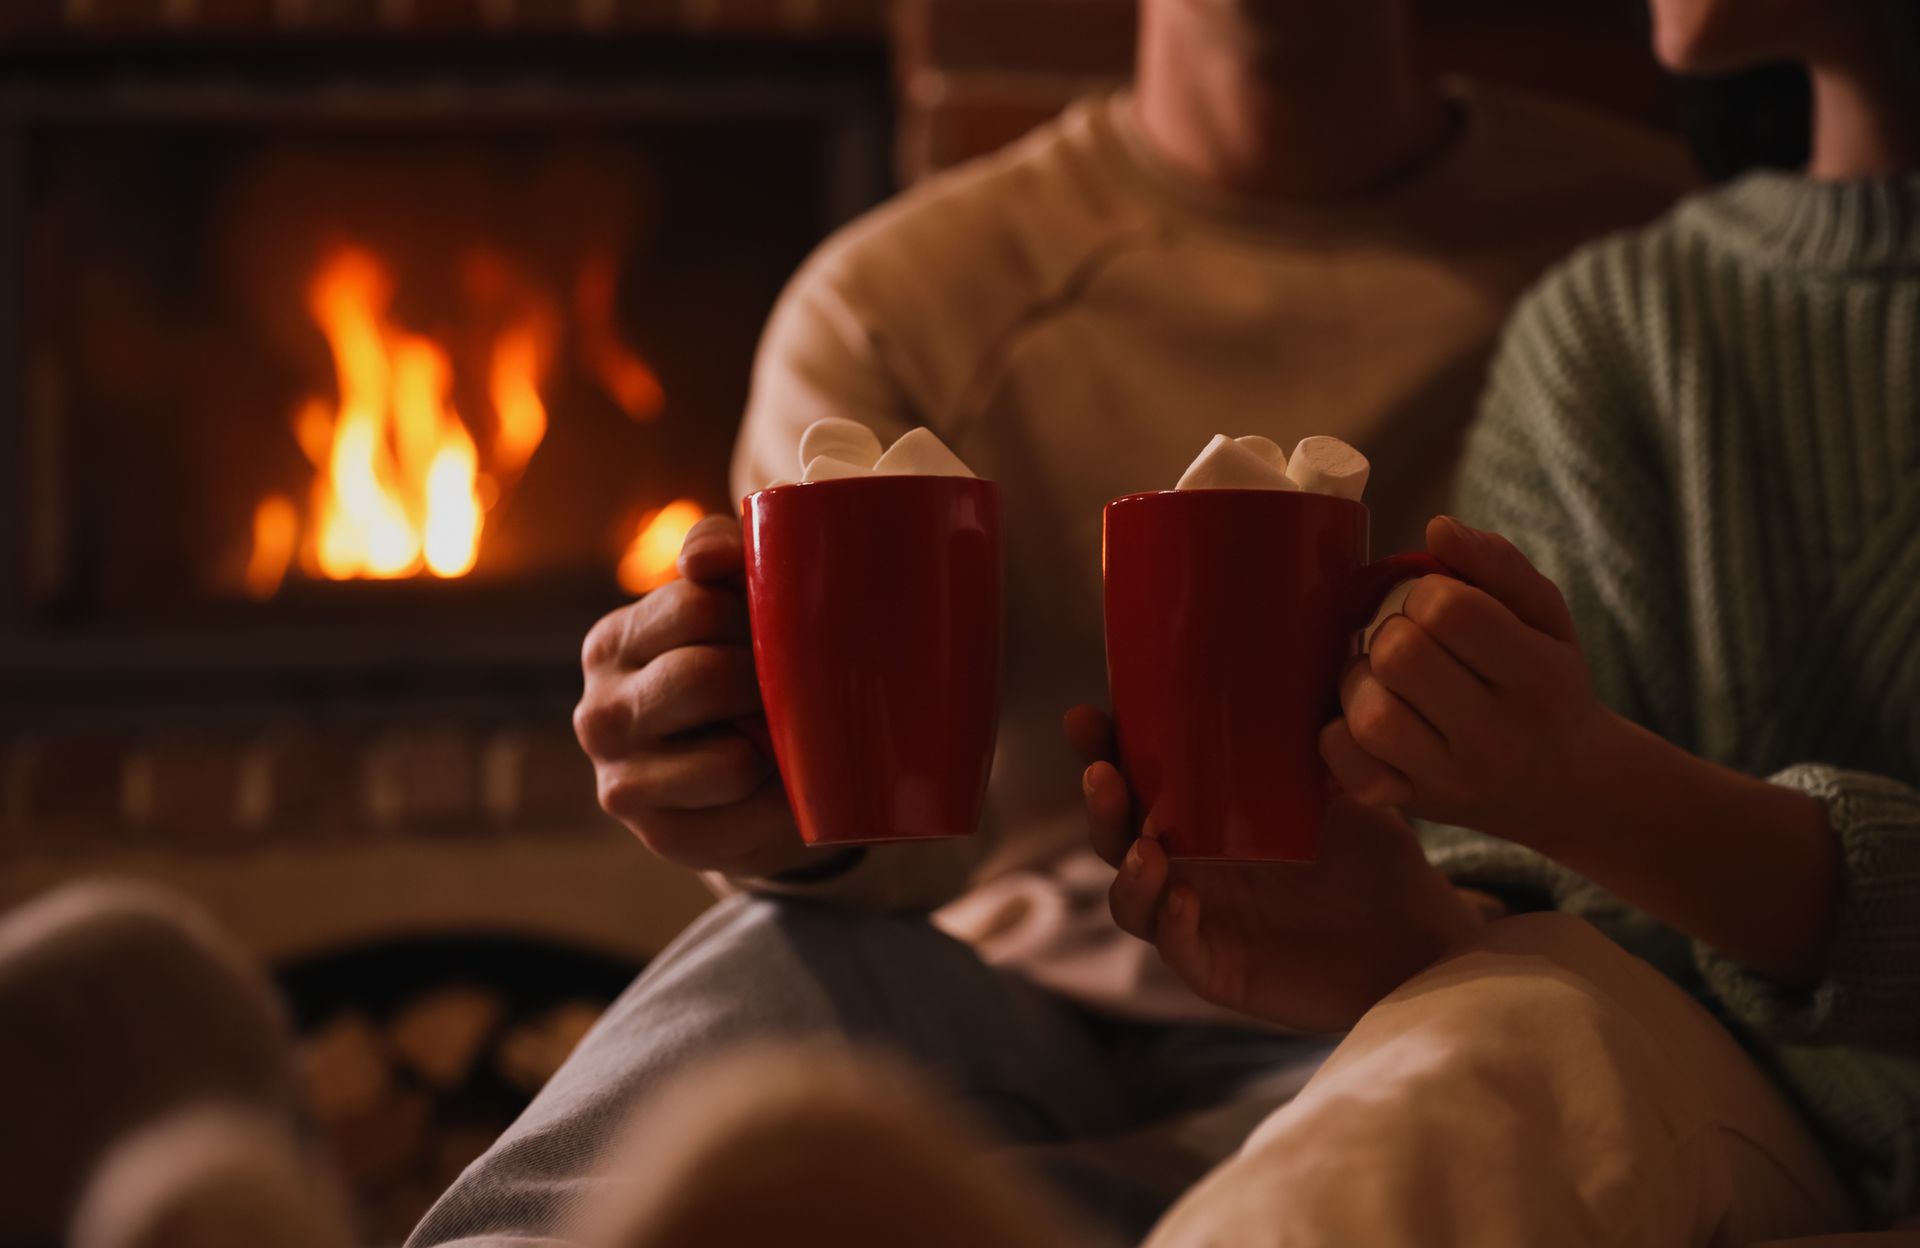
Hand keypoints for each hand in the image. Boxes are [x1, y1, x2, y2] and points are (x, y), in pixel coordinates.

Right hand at [574, 516, 812, 877]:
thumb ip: (721, 553)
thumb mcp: (730, 605)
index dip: (756, 616)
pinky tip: (785, 788)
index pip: (694, 608)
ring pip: (729, 760)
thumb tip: (701, 559)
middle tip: (802, 683)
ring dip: (776, 748)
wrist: (750, 785)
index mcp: (611, 643)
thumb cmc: (743, 672)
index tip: (786, 625)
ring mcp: (622, 782)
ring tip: (788, 736)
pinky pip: (745, 817)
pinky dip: (780, 803)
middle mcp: (599, 713)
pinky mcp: (662, 838)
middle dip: (768, 682)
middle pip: (705, 678)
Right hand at [1066, 707, 1481, 1032]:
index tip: (1087, 716)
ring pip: (1131, 900)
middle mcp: (1187, 868)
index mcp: (1199, 818)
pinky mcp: (1220, 970)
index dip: (1101, 751)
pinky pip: (1178, 951)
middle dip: (1100, 805)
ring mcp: (1198, 919)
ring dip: (1128, 870)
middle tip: (1103, 773)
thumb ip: (1311, 739)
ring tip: (1146, 846)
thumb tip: (1309, 653)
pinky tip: (1186, 900)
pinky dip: (1172, 925)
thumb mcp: (1341, 787)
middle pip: (1114, 838)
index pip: (1134, 782)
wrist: (1418, 939)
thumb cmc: (1372, 860)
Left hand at [1319, 516, 1608, 848]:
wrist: (1566, 786)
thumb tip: (1437, 527)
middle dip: (1392, 633)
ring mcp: (1452, 780)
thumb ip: (1496, 564)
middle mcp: (1498, 736)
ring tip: (1386, 680)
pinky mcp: (1412, 805)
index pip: (1450, 610)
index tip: (1438, 605)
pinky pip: (1348, 768)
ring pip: (1370, 715)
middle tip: (1410, 641)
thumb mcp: (1545, 616)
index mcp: (1538, 677)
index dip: (1426, 592)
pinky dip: (1339, 736)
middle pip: (1400, 656)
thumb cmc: (1546, 685)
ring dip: (1361, 682)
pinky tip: (1363, 719)